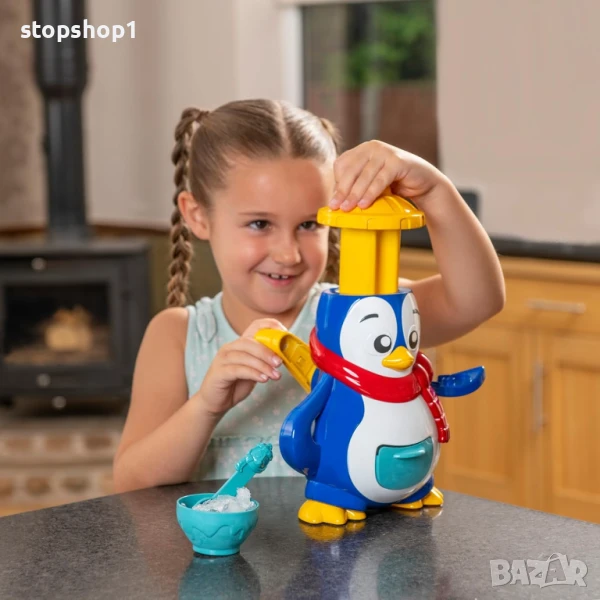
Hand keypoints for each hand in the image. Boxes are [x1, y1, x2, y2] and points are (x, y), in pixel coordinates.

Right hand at [196, 319, 286, 416]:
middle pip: (250, 342)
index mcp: (240, 344)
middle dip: (267, 351)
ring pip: (245, 356)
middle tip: (280, 362)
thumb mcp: (253, 370)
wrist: (215, 402)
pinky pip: (238, 369)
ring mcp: (222, 359)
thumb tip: (283, 357)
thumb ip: (263, 362)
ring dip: (263, 365)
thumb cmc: (235, 384)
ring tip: (275, 375)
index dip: (271, 326)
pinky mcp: (219, 372)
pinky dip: (253, 373)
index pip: (255, 326)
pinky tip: (263, 379)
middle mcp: (230, 348)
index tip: (285, 334)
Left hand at [329, 141, 449, 211]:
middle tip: (337, 207)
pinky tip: (364, 204)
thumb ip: (356, 186)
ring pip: (364, 175)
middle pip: (350, 170)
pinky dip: (371, 193)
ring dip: (355, 194)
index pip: (342, 164)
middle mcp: (373, 147)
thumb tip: (335, 199)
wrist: (424, 184)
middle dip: (343, 190)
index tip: (334, 201)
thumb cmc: (396, 185)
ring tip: (348, 208)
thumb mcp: (371, 184)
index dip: (338, 183)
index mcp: (363, 150)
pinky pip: (380, 179)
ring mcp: (386, 152)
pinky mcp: (398, 161)